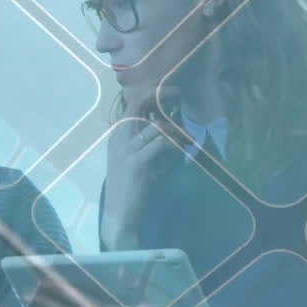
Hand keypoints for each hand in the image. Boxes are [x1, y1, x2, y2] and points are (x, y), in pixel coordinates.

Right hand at [102, 86, 184, 249]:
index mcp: (117, 136)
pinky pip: (160, 143)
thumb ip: (147, 143)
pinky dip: (175, 143)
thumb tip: (168, 128)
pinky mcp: (136, 163)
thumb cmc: (130, 188)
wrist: (119, 215)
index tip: (172, 91)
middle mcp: (118, 138)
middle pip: (137, 103)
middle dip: (161, 94)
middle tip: (179, 93)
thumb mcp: (136, 159)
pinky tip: (183, 149)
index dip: (151, 92)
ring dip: (176, 128)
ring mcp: (125, 150)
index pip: (130, 102)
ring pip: (154, 125)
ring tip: (189, 135)